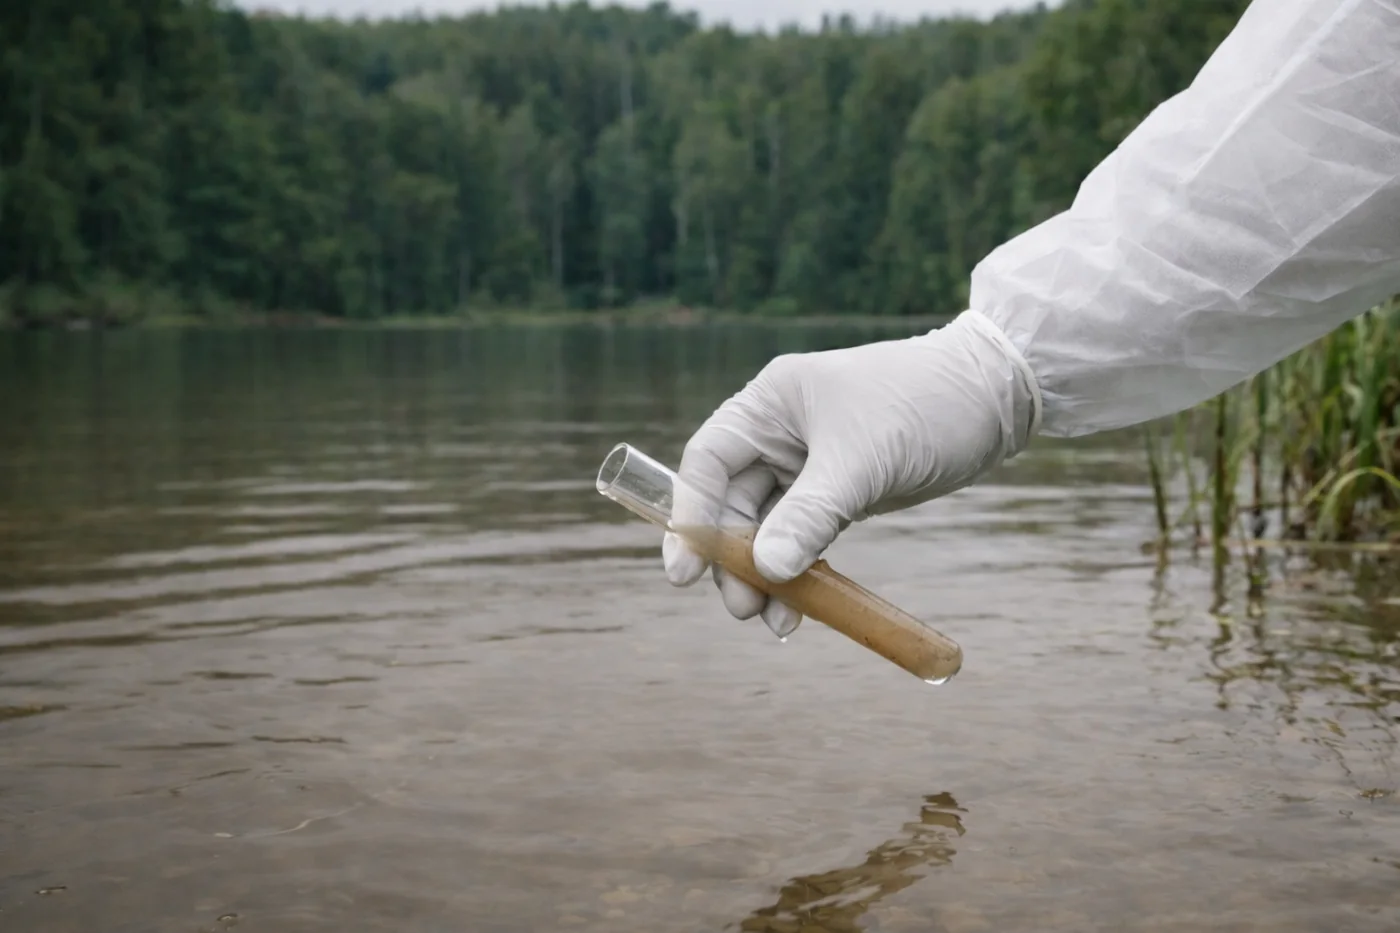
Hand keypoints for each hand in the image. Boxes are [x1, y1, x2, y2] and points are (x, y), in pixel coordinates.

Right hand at [662, 309, 1040, 637]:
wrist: (995, 398)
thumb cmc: (923, 405)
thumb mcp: (862, 462)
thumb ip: (810, 515)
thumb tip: (768, 571)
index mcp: (771, 403)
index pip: (708, 462)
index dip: (691, 518)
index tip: (685, 574)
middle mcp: (781, 430)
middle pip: (732, 503)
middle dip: (734, 560)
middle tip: (744, 610)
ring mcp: (810, 462)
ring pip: (768, 526)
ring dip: (768, 574)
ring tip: (776, 622)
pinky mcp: (841, 489)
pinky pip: (806, 534)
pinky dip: (802, 569)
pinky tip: (806, 607)